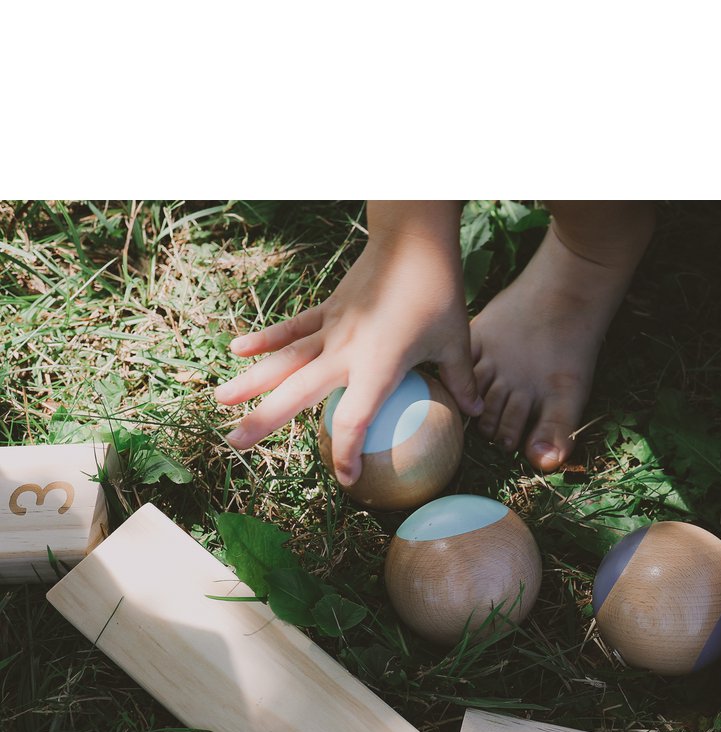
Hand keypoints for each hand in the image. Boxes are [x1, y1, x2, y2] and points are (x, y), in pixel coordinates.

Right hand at [214, 203, 479, 485]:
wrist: (413, 239)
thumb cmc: (438, 292)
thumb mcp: (457, 341)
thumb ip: (462, 381)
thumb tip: (478, 414)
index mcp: (378, 365)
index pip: (355, 418)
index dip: (346, 452)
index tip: (346, 479)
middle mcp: (345, 351)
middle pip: (298, 391)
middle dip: (265, 419)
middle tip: (235, 444)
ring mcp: (331, 328)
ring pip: (284, 360)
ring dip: (250, 380)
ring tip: (219, 401)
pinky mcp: (328, 309)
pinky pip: (292, 329)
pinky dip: (265, 339)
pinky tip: (237, 350)